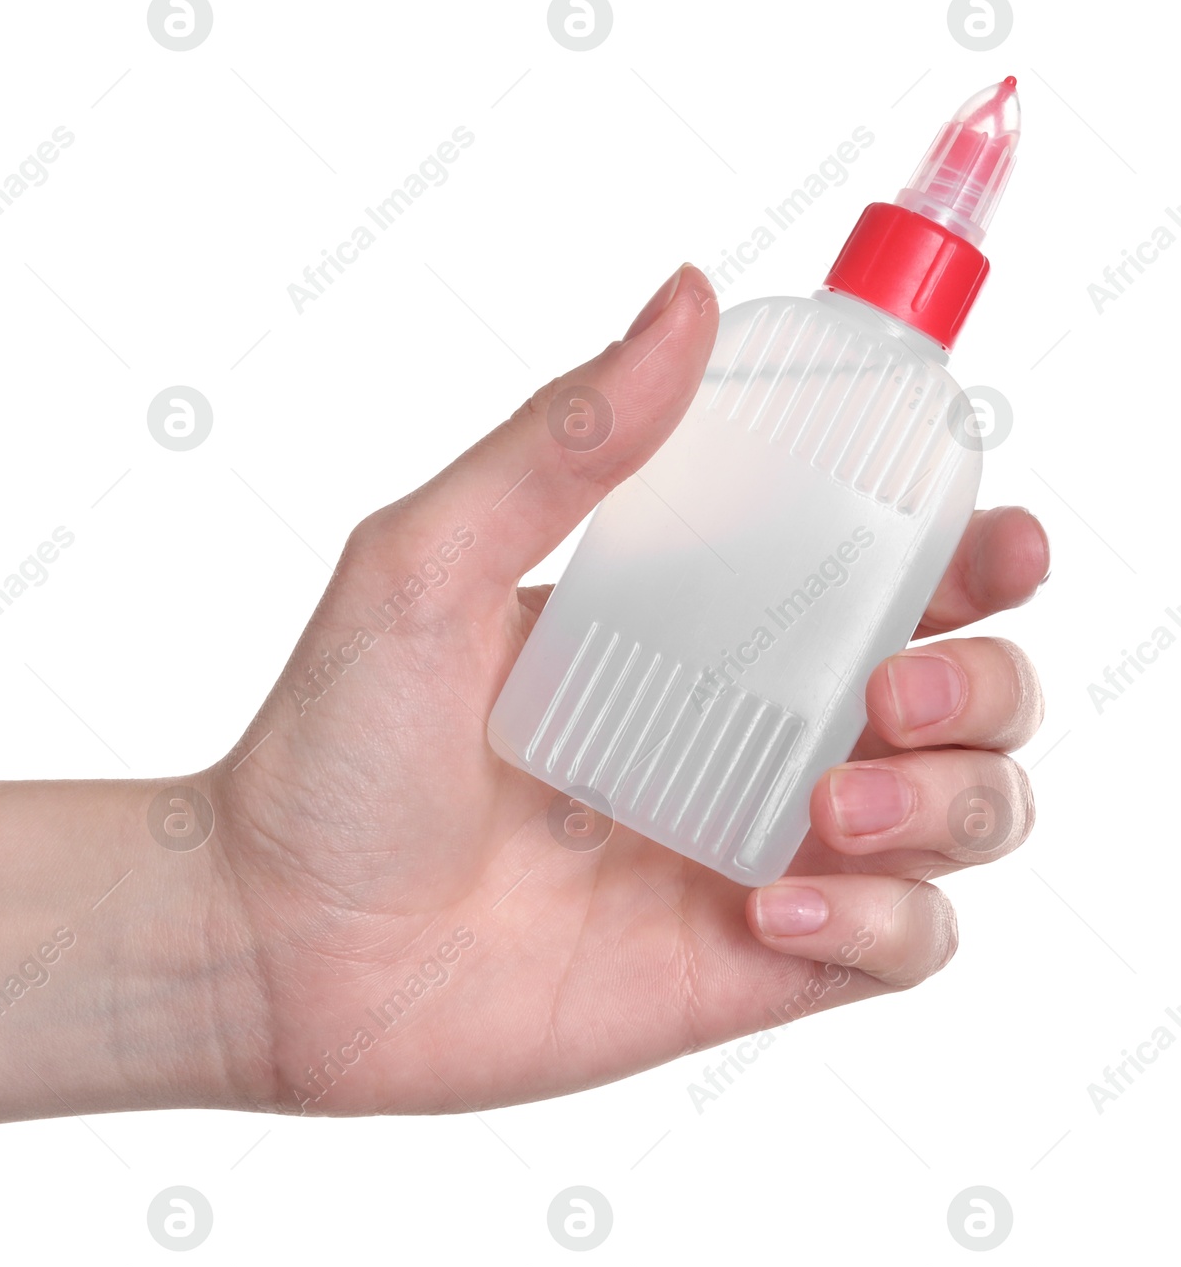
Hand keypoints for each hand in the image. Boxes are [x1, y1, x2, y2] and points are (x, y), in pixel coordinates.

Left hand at [209, 264, 1048, 1112]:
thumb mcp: (426, 564)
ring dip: (953, 799)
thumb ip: (564, 443)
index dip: (966, 555)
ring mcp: (754, 850)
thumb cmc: (331, 750)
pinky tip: (779, 907)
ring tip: (827, 808)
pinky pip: (903, 950)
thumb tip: (685, 301)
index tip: (991, 541)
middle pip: (964, 694)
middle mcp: (742, 732)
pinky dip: (887, 925)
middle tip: (897, 687)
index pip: (877, 575)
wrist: (275, 943)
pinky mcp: (748, 965)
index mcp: (688, 626)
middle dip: (988, 682)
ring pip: (962, 815)